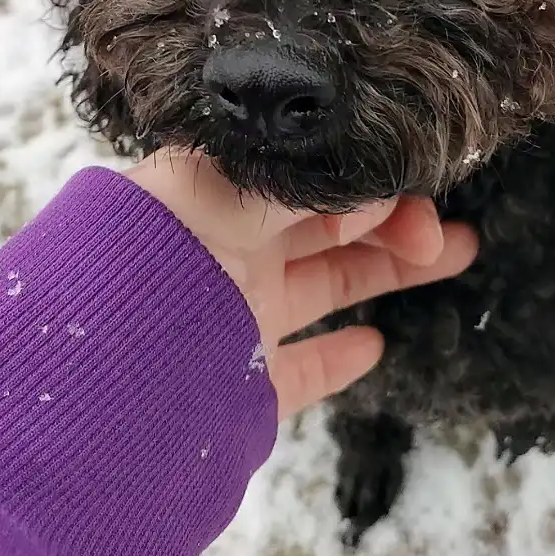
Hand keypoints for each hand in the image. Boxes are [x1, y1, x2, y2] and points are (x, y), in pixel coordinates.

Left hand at [127, 149, 477, 417]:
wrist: (99, 355)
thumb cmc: (159, 247)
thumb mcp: (234, 191)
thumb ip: (308, 189)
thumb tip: (374, 189)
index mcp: (216, 190)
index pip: (305, 175)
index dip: (365, 182)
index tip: (413, 195)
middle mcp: (226, 246)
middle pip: (326, 226)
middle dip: (393, 222)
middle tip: (447, 235)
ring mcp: (232, 313)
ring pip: (325, 285)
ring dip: (389, 270)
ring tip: (455, 255)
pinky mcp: (236, 380)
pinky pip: (296, 368)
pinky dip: (336, 357)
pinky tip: (374, 345)